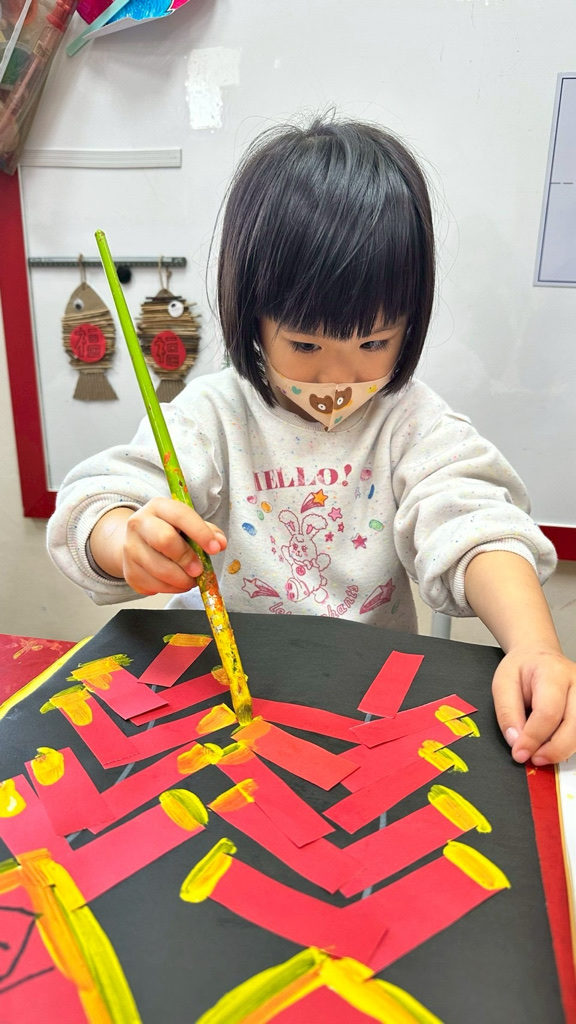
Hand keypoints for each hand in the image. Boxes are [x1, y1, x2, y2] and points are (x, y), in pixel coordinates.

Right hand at [123, 498, 226, 595]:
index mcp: (158, 507)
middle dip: (187, 559)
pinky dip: (170, 589)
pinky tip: (177, 583)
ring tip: (191, 580)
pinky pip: (152, 585)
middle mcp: (139, 524)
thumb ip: (208, 531)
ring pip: (158, 568)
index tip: (215, 549)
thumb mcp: (188, 524)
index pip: (180, 515)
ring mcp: (130, 548)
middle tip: (199, 570)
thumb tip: (220, 543)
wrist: (137, 543)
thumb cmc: (168, 531)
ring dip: (181, 579)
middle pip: (164, 540)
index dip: (200, 533)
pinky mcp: (129, 571)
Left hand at [492, 645, 575, 764]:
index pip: (548, 712)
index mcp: (553, 673)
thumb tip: (516, 742)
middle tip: (532, 759)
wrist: (538, 656)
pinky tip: (552, 746)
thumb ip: (507, 713)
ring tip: (540, 754)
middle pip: (574, 726)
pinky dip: (568, 745)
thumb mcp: (503, 684)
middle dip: (553, 749)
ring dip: (562, 750)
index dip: (533, 737)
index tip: (519, 753)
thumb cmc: (521, 669)